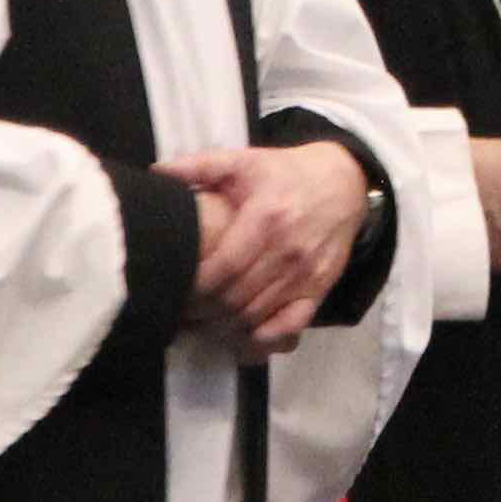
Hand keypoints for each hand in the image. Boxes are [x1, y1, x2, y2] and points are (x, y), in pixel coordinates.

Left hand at [158, 143, 369, 358]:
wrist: (343, 184)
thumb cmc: (284, 174)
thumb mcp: (244, 160)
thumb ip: (199, 166)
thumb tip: (156, 171)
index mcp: (265, 218)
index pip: (224, 268)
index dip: (197, 287)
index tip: (175, 290)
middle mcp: (287, 251)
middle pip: (237, 298)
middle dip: (204, 312)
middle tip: (182, 313)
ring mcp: (305, 274)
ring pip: (258, 316)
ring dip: (226, 327)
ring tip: (202, 324)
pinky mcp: (319, 290)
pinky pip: (291, 327)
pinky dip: (264, 341)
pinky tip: (242, 339)